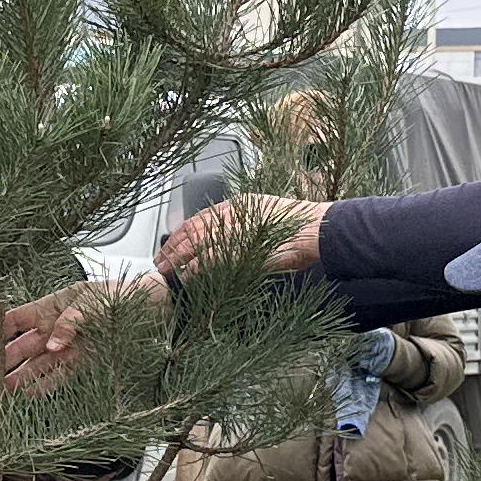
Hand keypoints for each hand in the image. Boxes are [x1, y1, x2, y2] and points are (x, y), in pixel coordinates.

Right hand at [0, 277, 151, 393]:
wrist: (156, 310)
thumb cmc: (123, 296)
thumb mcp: (92, 302)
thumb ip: (70, 322)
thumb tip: (53, 345)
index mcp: (54, 306)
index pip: (19, 318)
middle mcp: (57, 328)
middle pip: (24, 346)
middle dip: (4, 360)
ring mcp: (69, 348)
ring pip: (38, 365)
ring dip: (20, 377)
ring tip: (1, 391)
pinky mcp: (84, 363)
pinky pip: (59, 376)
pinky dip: (44, 386)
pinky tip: (28, 395)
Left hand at [156, 194, 327, 281]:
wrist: (321, 229)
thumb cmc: (301, 229)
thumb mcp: (268, 221)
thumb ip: (247, 229)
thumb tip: (228, 243)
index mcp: (241, 204)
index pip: (201, 217)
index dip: (182, 233)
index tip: (169, 245)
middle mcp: (236, 212)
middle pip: (193, 228)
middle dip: (173, 246)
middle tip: (160, 261)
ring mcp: (240, 228)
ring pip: (197, 242)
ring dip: (179, 257)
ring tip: (168, 270)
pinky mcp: (245, 246)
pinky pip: (213, 257)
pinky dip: (198, 267)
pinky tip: (189, 275)